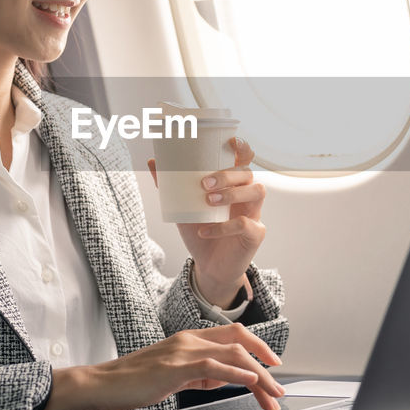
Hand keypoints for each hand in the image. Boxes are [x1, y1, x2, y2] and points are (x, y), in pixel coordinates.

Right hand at [32, 324, 284, 409]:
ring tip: (271, 393)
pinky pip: (213, 366)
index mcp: (189, 340)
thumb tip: (221, 379)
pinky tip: (251, 381)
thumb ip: (197, 374)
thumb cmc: (133, 382)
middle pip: (239, 340)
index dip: (257, 347)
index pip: (232, 336)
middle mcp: (189, 340)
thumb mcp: (172, 375)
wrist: (102, 384)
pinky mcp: (175, 367)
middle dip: (265, 360)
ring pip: (232, 354)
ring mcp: (183, 351)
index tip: (272, 366)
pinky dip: (236, 373)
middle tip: (279, 385)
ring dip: (258, 375)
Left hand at [148, 137, 265, 307]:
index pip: (243, 160)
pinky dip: (223, 227)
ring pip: (257, 192)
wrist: (209, 267)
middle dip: (227, 175)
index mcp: (233, 185)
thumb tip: (153, 162)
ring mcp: (255, 214)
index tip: (229, 143)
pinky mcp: (255, 234)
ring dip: (233, 193)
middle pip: (248, 173)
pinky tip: (204, 231)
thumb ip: (170, 187)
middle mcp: (247, 196)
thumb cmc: (200, 232)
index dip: (242, 149)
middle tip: (204, 184)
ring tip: (209, 201)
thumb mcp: (183, 208)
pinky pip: (245, 224)